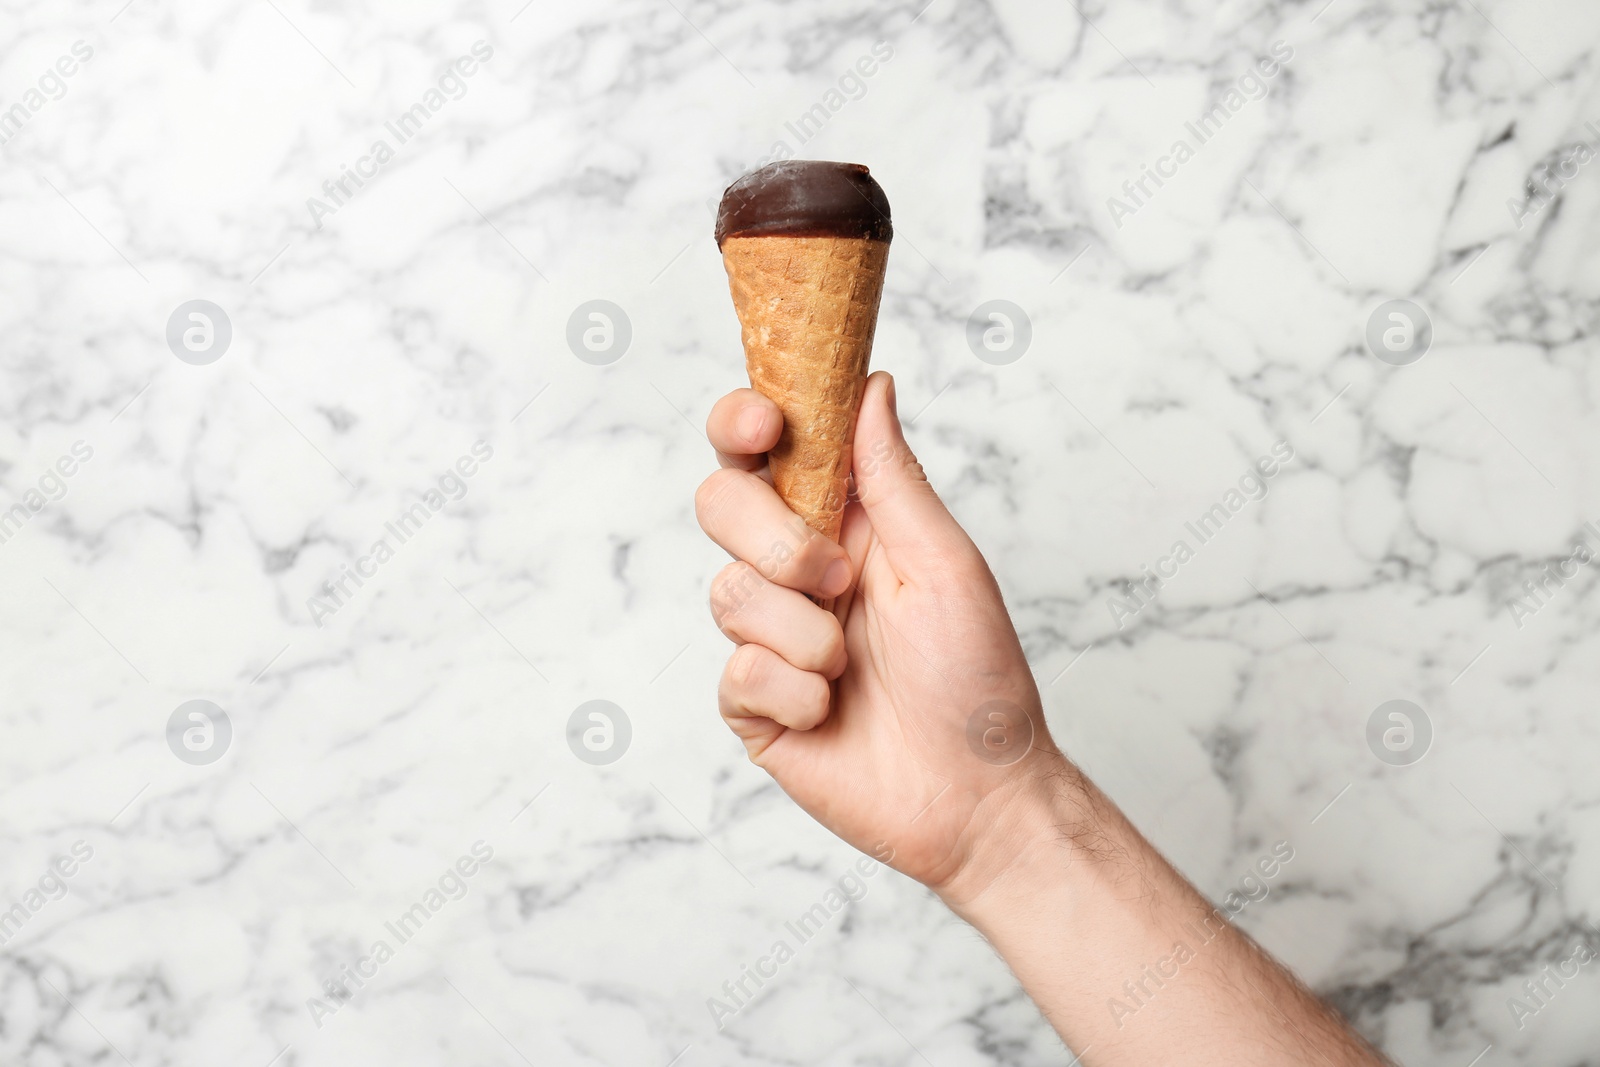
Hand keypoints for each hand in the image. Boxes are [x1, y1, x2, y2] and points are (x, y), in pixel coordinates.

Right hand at [695, 371, 1065, 895]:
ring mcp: (770, 639)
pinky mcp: (755, 706)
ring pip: (728, 593)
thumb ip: (891, 478)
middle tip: (837, 578)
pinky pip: (736, 674)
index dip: (745, 424)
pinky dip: (792, 693)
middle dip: (773, 538)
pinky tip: (832, 713)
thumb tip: (869, 384)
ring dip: (801, 632)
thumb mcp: (944, 564)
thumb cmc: (979, 679)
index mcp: (844, 525)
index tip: (765, 427)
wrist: (978, 799)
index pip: (766, 451)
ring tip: (851, 668)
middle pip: (721, 506)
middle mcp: (797, 573)